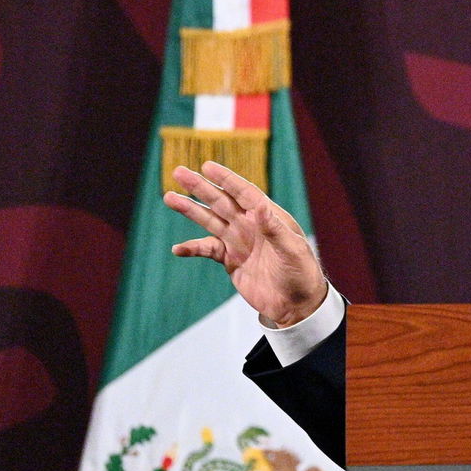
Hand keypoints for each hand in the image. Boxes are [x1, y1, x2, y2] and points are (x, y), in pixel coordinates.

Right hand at [163, 161, 325, 326]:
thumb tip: (260, 206)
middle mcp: (250, 225)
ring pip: (209, 220)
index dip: (226, 179)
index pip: (244, 193)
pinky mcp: (231, 260)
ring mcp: (239, 241)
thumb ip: (275, 229)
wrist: (295, 304)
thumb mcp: (292, 250)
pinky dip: (192, 248)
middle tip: (179, 172)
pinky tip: (178, 249)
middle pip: (221, 201)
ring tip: (169, 197)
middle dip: (200, 187)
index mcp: (268, 217)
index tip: (207, 166)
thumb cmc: (301, 273)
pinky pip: (207, 250)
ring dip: (190, 209)